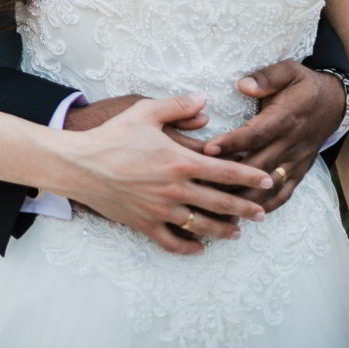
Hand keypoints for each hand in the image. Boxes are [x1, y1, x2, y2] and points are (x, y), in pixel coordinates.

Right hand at [63, 92, 272, 254]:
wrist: (81, 164)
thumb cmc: (113, 135)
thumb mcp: (145, 112)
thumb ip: (177, 106)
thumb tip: (204, 100)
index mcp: (179, 161)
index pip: (224, 171)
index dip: (249, 176)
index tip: (267, 180)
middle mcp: (175, 189)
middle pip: (220, 203)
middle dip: (245, 208)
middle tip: (263, 212)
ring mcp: (160, 210)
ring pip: (201, 226)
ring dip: (223, 230)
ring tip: (237, 232)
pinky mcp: (144, 224)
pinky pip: (172, 242)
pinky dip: (189, 248)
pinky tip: (200, 248)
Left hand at [202, 61, 344, 212]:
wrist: (334, 104)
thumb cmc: (303, 85)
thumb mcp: (289, 71)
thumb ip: (266, 77)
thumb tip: (243, 85)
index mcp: (284, 119)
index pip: (255, 134)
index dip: (232, 143)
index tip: (208, 149)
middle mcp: (290, 144)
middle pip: (258, 166)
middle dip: (230, 177)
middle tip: (202, 183)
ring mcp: (295, 161)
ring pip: (269, 186)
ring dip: (245, 197)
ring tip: (218, 205)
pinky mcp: (299, 172)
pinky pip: (283, 194)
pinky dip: (265, 205)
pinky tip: (245, 212)